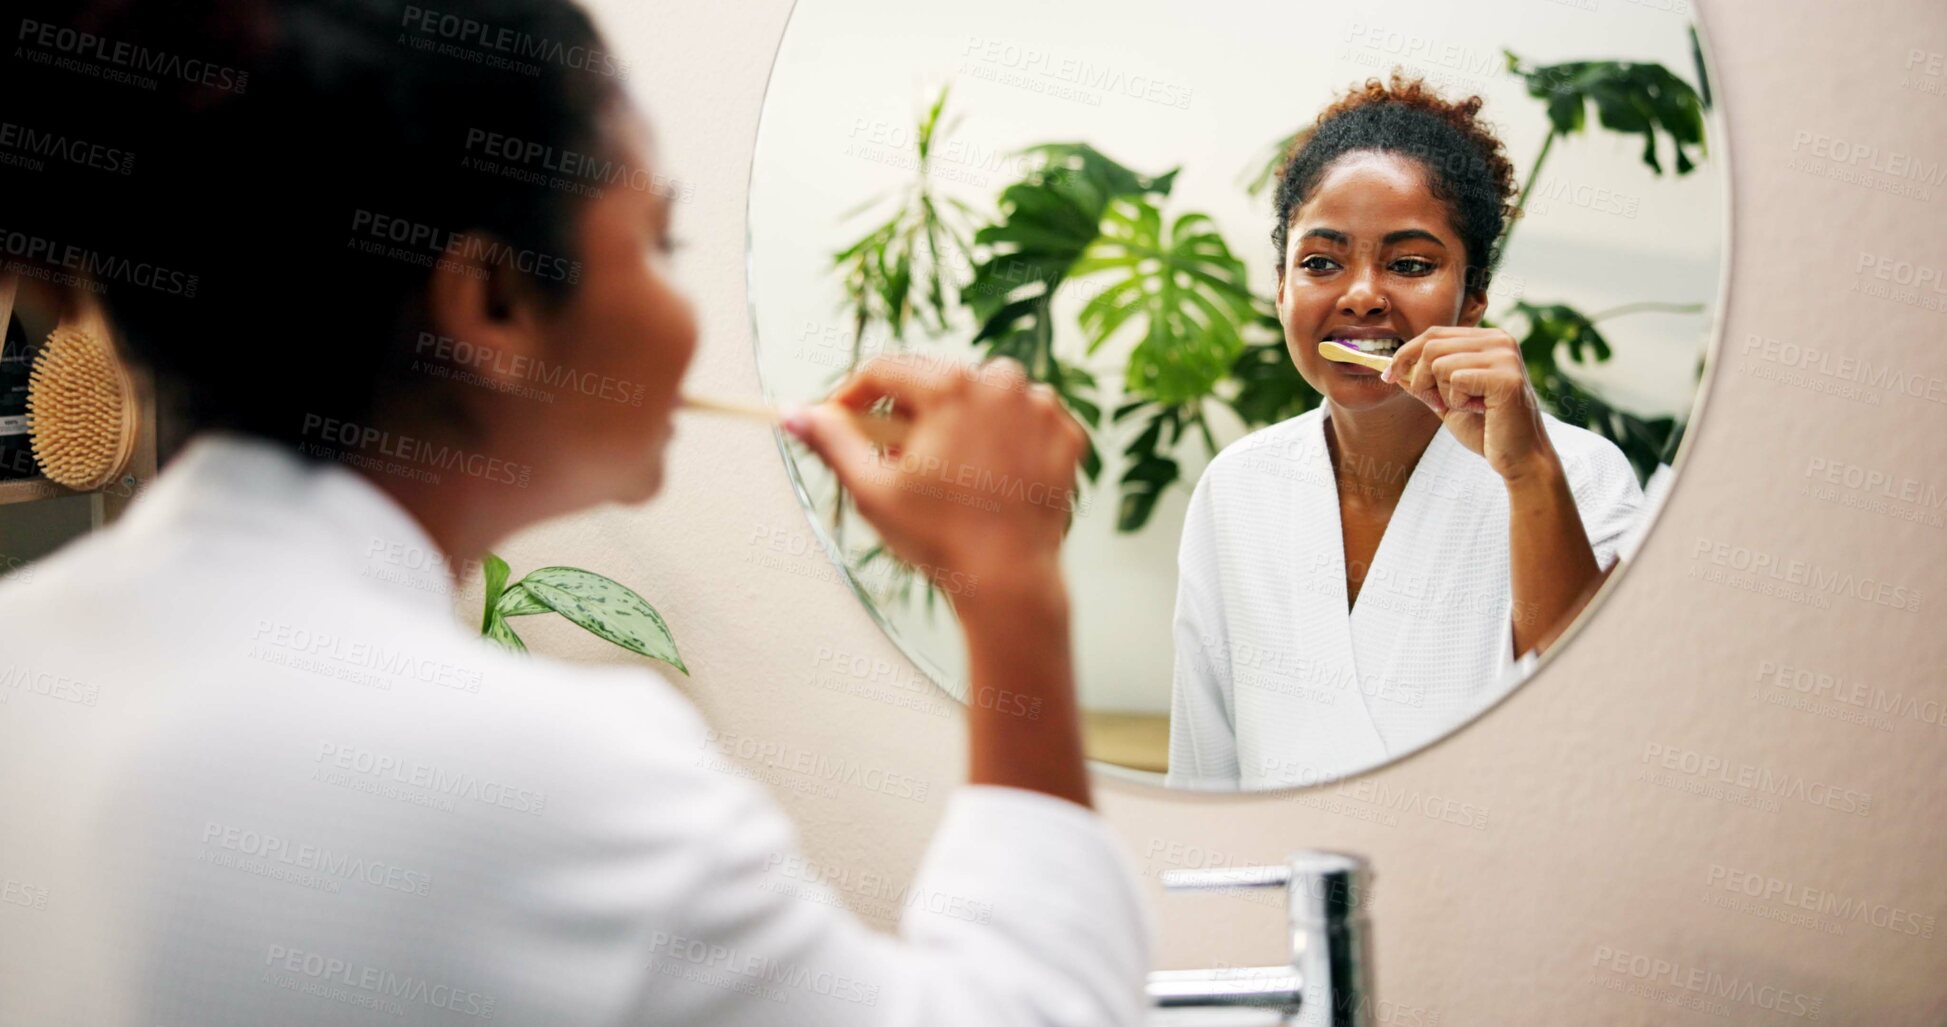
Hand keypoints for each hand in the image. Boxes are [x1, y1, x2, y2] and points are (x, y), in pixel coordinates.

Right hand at [784, 353, 1087, 593]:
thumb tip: (793, 412)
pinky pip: (1023, 421)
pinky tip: (990, 476)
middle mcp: (1000, 381)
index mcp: (949, 386)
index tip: (840, 420)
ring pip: (983, 397)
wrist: (1010, 581)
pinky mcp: (1066, 434)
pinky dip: (1004, 439)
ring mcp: (1039, 407)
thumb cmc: (937, 538)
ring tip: (946, 469)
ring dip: (960, 421)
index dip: (854, 396)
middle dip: (910, 415)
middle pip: (936, 382)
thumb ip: (832, 443)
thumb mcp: (872, 490)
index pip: (885, 371)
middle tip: (896, 459)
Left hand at [1385, 326, 1558, 484]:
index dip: (1405, 354)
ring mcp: (1505, 356)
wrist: (1518, 458)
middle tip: (1437, 403)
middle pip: (1431, 345)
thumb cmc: (1485, 429)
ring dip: (1442, 394)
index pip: (1433, 333)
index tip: (1389, 376)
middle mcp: (1499, 340)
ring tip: (1466, 407)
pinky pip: (1456, 380)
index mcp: (1487, 339)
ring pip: (1439, 363)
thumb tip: (1392, 368)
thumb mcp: (1446, 400)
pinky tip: (1480, 411)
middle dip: (1421, 379)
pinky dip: (1457, 402)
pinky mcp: (1506, 377)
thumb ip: (1424, 381)